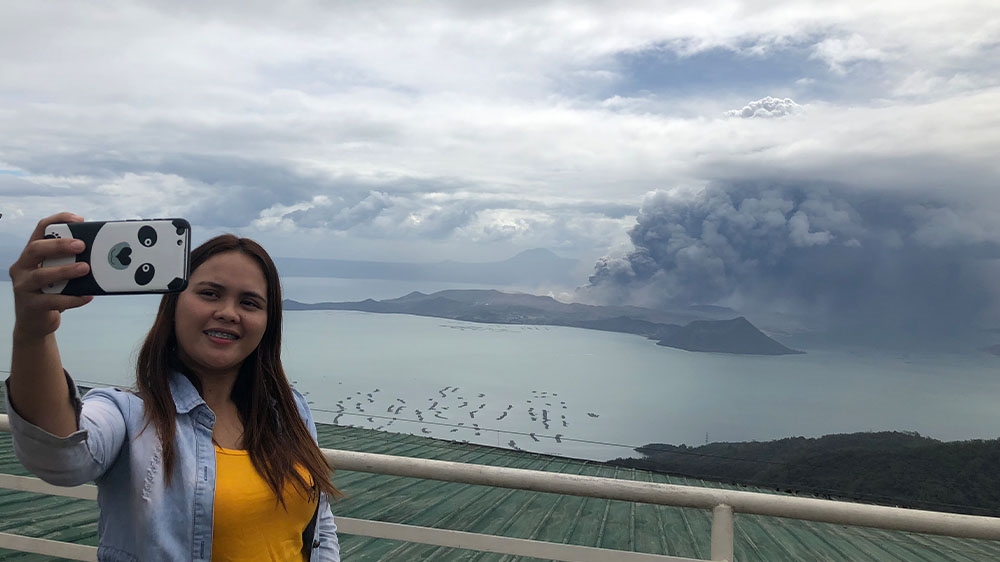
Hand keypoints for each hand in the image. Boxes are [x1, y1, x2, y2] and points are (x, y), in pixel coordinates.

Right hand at [9, 212, 93, 340]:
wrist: (36, 323)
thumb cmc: (51, 293)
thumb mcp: (58, 274)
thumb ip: (69, 262)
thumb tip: (99, 254)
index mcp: (31, 254)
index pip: (41, 229)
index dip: (58, 220)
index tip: (80, 220)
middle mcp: (23, 266)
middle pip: (36, 248)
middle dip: (59, 245)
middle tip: (81, 245)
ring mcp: (23, 285)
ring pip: (41, 275)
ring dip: (65, 271)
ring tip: (85, 269)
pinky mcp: (30, 305)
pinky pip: (51, 300)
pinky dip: (72, 298)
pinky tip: (87, 296)